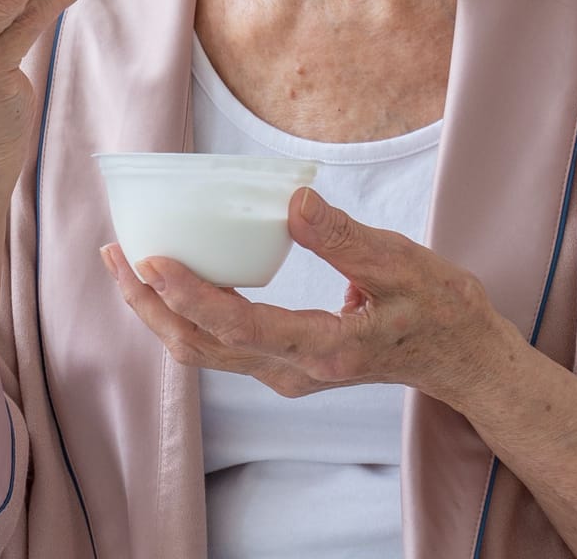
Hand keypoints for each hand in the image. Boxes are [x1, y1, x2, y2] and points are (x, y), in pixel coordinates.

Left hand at [101, 186, 518, 406]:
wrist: (463, 357)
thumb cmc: (439, 307)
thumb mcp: (402, 263)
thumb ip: (344, 238)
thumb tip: (292, 202)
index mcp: (325, 351)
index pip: (239, 328)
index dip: (188, 296)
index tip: (149, 259)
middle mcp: (296, 372)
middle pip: (202, 347)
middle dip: (149, 304)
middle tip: (112, 253)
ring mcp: (288, 374)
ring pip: (206, 352)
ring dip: (161, 312)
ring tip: (126, 263)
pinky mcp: (287, 365)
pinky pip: (223, 345)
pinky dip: (188, 314)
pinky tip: (173, 279)